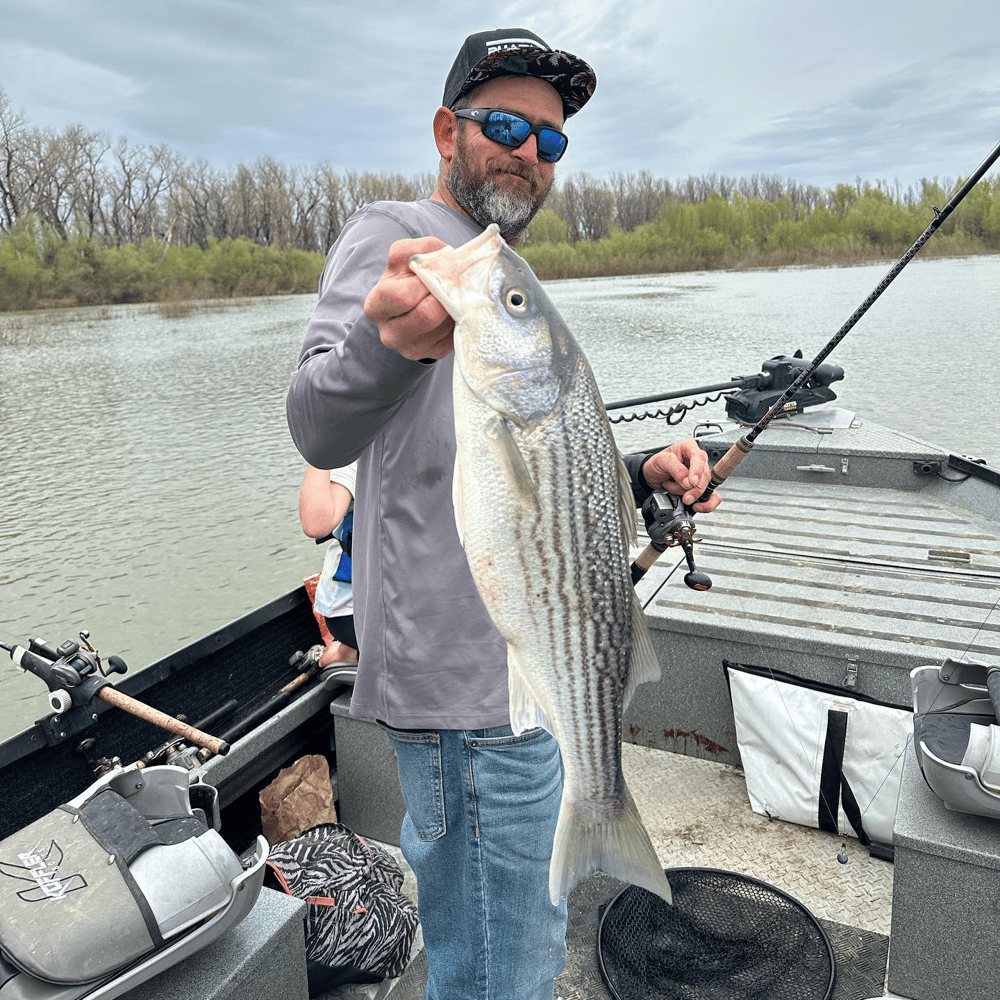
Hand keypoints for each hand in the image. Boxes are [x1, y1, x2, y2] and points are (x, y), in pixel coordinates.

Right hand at [364, 237, 454, 360]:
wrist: (413, 305)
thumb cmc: (409, 278)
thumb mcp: (406, 257)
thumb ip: (419, 250)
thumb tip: (442, 259)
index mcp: (376, 306)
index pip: (402, 297)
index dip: (423, 283)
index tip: (432, 274)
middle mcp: (390, 334)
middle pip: (426, 315)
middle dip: (443, 295)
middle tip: (449, 284)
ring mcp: (412, 349)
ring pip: (444, 325)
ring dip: (454, 306)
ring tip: (451, 296)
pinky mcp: (434, 354)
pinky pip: (454, 334)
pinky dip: (458, 318)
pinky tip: (452, 310)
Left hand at [641, 440, 721, 511]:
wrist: (652, 475)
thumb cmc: (656, 464)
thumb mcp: (661, 461)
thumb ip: (676, 469)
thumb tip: (688, 482)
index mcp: (689, 447)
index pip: (699, 458)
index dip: (697, 471)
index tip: (692, 482)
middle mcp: (697, 460)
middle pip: (705, 475)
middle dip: (694, 488)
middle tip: (686, 497)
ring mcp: (700, 474)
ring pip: (704, 487)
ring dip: (687, 493)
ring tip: (672, 488)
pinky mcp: (699, 486)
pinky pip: (712, 497)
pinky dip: (706, 504)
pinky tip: (697, 506)